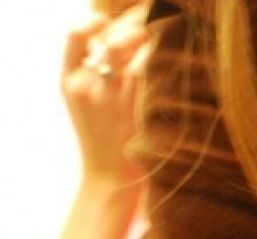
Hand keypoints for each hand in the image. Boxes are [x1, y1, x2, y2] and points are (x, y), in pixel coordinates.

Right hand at [62, 5, 151, 181]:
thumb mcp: (95, 103)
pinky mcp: (126, 108)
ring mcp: (103, 96)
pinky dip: (154, 59)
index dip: (93, 21)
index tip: (111, 21)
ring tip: (156, 40)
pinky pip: (139, 70)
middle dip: (127, 28)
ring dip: (142, 39)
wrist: (111, 178)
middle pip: (102, 38)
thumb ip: (106, 74)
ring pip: (121, 50)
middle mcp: (82, 84)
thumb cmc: (110, 140)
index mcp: (69, 81)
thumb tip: (131, 42)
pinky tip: (168, 57)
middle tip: (144, 31)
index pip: (75, 35)